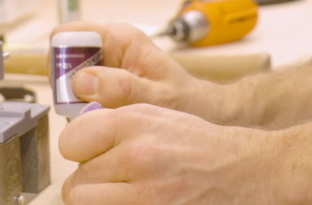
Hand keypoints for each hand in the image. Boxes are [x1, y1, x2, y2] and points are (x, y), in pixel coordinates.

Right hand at [52, 22, 218, 118]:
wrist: (195, 110)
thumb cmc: (183, 98)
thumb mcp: (156, 95)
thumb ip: (122, 88)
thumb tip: (82, 80)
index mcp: (119, 37)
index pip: (67, 34)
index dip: (61, 61)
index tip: (73, 89)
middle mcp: (108, 46)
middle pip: (62, 59)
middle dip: (67, 88)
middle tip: (89, 109)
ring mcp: (103, 64)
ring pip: (67, 80)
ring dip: (76, 102)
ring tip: (102, 114)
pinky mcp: (101, 83)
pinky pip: (78, 95)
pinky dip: (84, 109)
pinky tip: (104, 117)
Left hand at [59, 104, 283, 203]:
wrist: (241, 169)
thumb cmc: (199, 144)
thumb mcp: (156, 115)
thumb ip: (114, 124)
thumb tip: (77, 141)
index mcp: (135, 122)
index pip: (70, 141)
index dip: (81, 148)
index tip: (93, 151)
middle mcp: (137, 156)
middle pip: (76, 182)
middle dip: (92, 182)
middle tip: (116, 177)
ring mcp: (144, 194)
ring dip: (99, 201)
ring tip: (123, 191)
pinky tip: (136, 199)